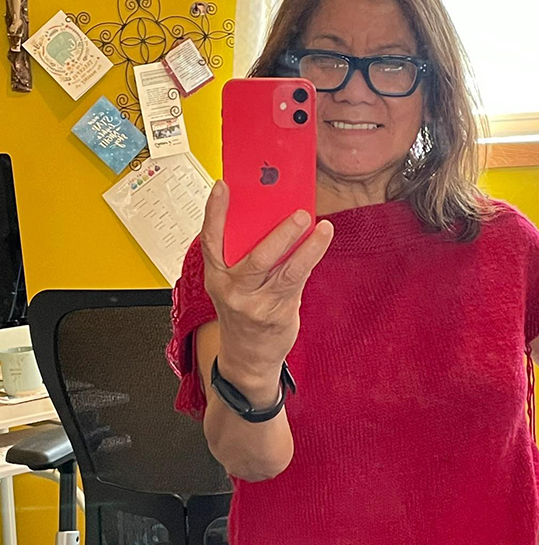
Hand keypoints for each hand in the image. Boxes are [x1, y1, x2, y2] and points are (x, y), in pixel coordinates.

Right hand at [200, 180, 333, 375]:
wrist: (246, 358)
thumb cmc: (242, 312)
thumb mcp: (231, 284)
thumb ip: (245, 255)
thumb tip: (274, 217)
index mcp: (216, 276)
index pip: (210, 240)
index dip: (214, 212)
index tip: (222, 186)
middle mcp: (232, 291)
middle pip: (256, 258)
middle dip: (279, 233)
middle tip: (300, 213)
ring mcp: (256, 305)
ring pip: (285, 271)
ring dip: (306, 246)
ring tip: (322, 227)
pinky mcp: (277, 314)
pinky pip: (297, 281)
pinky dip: (310, 259)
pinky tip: (320, 241)